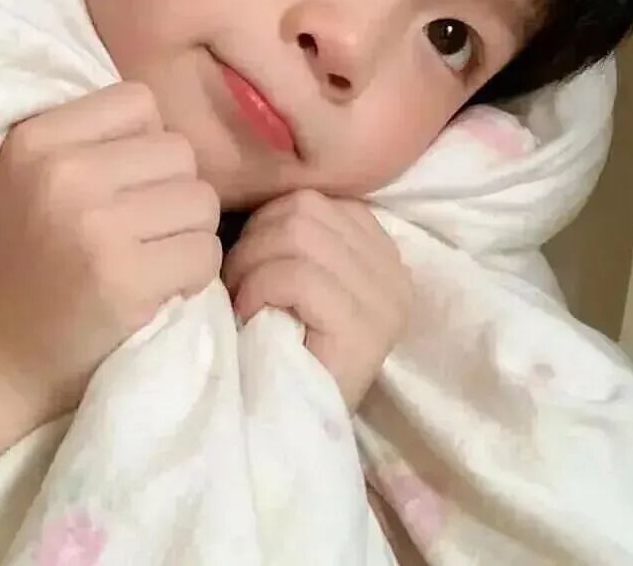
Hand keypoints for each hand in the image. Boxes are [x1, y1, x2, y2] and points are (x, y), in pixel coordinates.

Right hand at [0, 82, 221, 417]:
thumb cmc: (29, 256)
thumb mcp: (33, 175)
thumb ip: (91, 135)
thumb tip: (165, 115)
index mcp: (35, 139)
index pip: (140, 102)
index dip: (144, 142)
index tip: (122, 181)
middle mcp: (63, 175)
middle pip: (180, 152)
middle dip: (173, 190)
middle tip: (141, 228)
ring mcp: (96, 229)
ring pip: (203, 201)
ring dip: (189, 232)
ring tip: (150, 255)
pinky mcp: (127, 281)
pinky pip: (206, 253)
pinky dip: (193, 273)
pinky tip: (158, 287)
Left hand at [221, 190, 411, 409]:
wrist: (294, 435)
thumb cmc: (283, 350)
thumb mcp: (299, 278)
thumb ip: (297, 236)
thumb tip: (251, 197)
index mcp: (381, 250)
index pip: (320, 199)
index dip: (271, 221)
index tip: (251, 263)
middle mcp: (395, 269)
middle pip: (307, 208)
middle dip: (256, 239)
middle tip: (237, 283)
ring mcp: (384, 299)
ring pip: (299, 234)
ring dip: (252, 263)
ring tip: (242, 299)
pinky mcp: (364, 327)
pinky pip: (297, 274)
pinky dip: (259, 288)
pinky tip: (250, 316)